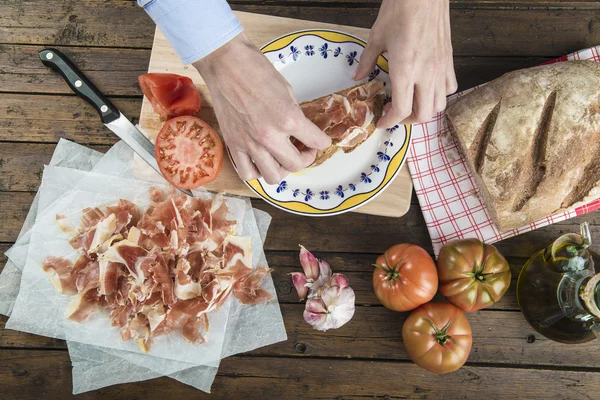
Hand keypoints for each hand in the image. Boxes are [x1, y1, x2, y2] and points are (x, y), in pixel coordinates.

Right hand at [193, 33, 330, 183]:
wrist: (225, 63)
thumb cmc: (255, 69)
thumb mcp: (286, 90)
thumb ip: (294, 114)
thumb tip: (300, 129)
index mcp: (288, 118)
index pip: (316, 141)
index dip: (322, 141)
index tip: (320, 140)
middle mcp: (270, 136)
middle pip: (295, 165)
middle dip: (305, 158)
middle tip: (304, 149)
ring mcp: (249, 144)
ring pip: (273, 176)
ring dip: (282, 169)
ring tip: (282, 158)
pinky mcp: (233, 145)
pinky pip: (247, 173)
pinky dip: (257, 171)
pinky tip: (261, 161)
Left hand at [354, 0, 456, 127]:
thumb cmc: (400, 10)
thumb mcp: (376, 37)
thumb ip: (367, 61)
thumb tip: (358, 76)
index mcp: (405, 71)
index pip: (401, 110)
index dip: (390, 122)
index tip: (381, 122)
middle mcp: (426, 74)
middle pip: (422, 114)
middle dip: (406, 120)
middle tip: (394, 114)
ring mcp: (440, 68)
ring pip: (438, 105)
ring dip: (424, 110)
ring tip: (411, 104)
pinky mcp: (449, 60)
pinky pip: (449, 88)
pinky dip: (439, 95)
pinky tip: (427, 88)